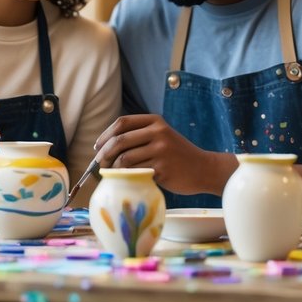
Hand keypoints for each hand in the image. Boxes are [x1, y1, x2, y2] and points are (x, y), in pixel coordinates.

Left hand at [93, 114, 233, 195]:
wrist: (204, 169)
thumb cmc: (178, 155)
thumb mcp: (162, 136)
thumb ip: (140, 136)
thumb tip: (106, 146)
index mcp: (155, 121)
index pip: (122, 123)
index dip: (105, 135)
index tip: (97, 147)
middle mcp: (158, 132)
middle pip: (120, 140)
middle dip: (104, 153)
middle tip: (99, 164)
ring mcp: (161, 151)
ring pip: (125, 158)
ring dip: (113, 168)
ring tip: (111, 174)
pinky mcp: (162, 169)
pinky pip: (135, 172)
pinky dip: (125, 177)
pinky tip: (124, 180)